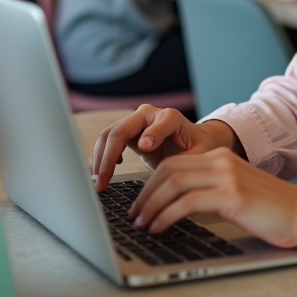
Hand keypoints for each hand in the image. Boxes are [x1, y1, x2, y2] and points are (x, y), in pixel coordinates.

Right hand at [91, 105, 240, 191]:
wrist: (191, 139)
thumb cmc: (196, 147)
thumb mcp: (197, 155)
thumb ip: (185, 161)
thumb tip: (167, 175)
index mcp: (171, 118)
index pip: (158, 124)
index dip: (150, 136)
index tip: (143, 150)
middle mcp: (149, 114)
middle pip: (121, 130)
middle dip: (108, 157)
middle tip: (103, 182)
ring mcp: (135, 120)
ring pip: (108, 134)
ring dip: (100, 159)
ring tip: (99, 183)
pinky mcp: (127, 130)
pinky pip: (107, 140)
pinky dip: (101, 156)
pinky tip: (105, 174)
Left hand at [130, 148, 296, 250]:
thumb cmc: (273, 211)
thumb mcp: (237, 194)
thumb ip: (211, 192)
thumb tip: (178, 207)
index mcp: (222, 158)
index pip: (174, 163)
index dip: (150, 183)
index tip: (140, 204)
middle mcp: (222, 161)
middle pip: (169, 170)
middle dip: (145, 194)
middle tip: (134, 215)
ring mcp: (228, 176)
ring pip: (173, 183)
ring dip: (151, 205)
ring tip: (142, 224)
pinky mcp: (232, 196)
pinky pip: (186, 203)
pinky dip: (166, 216)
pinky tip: (159, 228)